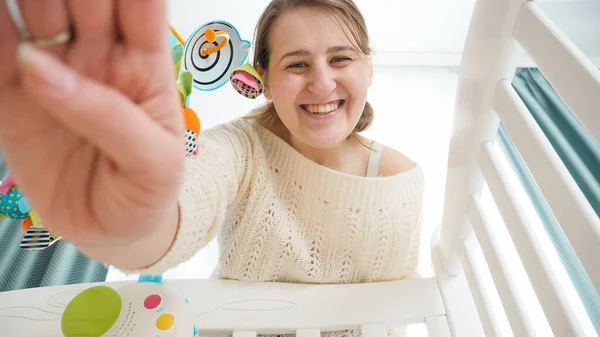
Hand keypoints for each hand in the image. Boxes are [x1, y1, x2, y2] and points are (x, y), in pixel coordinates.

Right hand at [0, 0, 183, 249]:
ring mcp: (54, 68)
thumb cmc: (148, 188)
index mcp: (144, 61)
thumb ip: (108, 116)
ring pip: (34, 8)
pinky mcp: (12, 92)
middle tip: (52, 3)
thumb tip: (37, 67)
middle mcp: (99, 52)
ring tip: (16, 0)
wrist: (112, 228)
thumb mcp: (154, 163)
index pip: (140, 4)